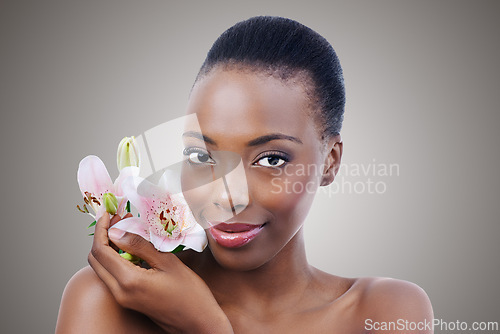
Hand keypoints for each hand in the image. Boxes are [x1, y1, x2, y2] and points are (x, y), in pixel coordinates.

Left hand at [88, 213, 233, 333]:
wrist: (198, 322)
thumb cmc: (190, 293)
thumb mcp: (168, 263)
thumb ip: (139, 246)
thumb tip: (116, 231)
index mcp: (128, 282)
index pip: (100, 250)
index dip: (101, 228)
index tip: (109, 213)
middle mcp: (119, 293)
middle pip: (95, 260)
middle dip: (102, 236)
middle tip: (118, 219)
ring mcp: (123, 299)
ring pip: (102, 268)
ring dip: (109, 247)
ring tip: (127, 229)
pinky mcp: (129, 300)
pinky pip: (113, 276)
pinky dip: (116, 259)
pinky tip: (133, 248)